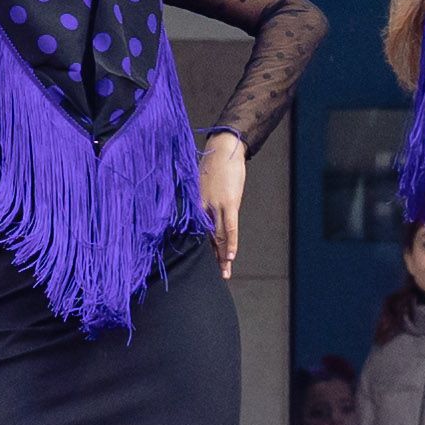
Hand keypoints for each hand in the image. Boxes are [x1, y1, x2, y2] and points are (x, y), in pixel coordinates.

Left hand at [203, 131, 250, 280]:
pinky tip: (231, 257)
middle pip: (207, 238)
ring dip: (222, 257)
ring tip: (225, 273)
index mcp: (194, 204)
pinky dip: (231, 243)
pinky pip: (230, 228)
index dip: (198, 247)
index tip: (197, 262)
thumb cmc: (212, 164)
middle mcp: (202, 207)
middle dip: (210, 258)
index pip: (195, 231)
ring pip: (219, 237)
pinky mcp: (230, 203)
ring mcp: (216, 206)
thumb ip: (197, 198)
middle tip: (211, 276)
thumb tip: (198, 209)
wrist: (223, 148)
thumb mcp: (198, 181)